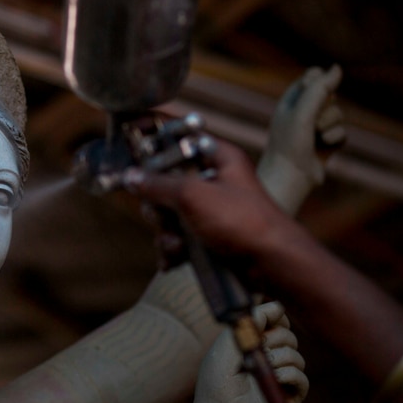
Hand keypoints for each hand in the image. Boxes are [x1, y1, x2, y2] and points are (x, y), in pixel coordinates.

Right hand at [124, 138, 303, 262]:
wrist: (273, 267)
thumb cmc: (244, 223)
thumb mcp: (194, 196)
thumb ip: (158, 183)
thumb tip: (130, 176)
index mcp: (217, 157)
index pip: (179, 135)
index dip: (154, 137)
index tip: (129, 138)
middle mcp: (213, 179)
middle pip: (164, 180)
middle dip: (157, 203)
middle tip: (164, 213)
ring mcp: (210, 209)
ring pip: (167, 212)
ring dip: (166, 231)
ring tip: (178, 243)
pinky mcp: (207, 235)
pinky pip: (176, 235)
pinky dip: (173, 248)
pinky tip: (175, 259)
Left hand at [192, 301, 307, 402]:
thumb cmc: (217, 382)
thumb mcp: (225, 346)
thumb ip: (247, 324)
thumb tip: (272, 305)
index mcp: (250, 343)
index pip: (273, 320)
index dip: (275, 315)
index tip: (272, 316)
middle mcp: (267, 356)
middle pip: (287, 334)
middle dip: (273, 338)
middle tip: (258, 349)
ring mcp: (279, 375)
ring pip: (295, 353)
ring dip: (279, 357)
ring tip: (261, 369)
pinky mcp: (290, 393)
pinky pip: (302, 376)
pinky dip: (289, 374)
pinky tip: (275, 378)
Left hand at [256, 65, 343, 214]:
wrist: (290, 176)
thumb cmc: (290, 142)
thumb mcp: (302, 111)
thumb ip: (320, 88)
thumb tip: (337, 67)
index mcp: (291, 99)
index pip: (313, 76)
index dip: (319, 82)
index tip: (312, 94)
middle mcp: (303, 111)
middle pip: (330, 94)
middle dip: (325, 107)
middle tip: (310, 122)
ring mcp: (316, 127)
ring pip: (339, 113)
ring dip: (329, 125)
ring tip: (314, 137)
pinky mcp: (328, 143)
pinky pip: (343, 132)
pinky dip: (334, 139)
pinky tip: (323, 148)